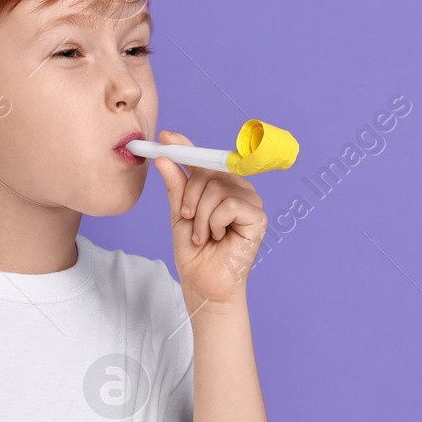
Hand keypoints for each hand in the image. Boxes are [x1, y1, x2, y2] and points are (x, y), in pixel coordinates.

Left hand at [153, 130, 266, 304]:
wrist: (204, 284)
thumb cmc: (195, 253)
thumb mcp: (179, 214)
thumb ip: (176, 186)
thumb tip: (164, 157)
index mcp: (220, 186)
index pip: (203, 160)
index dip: (185, 146)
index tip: (165, 137)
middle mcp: (238, 189)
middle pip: (208, 173)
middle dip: (190, 198)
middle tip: (188, 219)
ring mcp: (251, 201)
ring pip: (217, 189)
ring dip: (201, 217)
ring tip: (203, 235)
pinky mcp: (258, 216)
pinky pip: (229, 204)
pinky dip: (215, 223)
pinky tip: (219, 237)